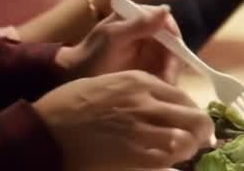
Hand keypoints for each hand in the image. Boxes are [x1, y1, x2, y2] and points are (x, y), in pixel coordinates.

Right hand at [34, 70, 213, 170]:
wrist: (42, 128)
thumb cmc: (70, 105)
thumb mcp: (109, 85)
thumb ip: (139, 92)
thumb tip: (162, 108)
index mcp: (140, 81)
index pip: (184, 97)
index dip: (193, 113)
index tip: (194, 125)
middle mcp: (146, 101)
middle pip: (194, 117)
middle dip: (201, 132)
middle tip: (199, 142)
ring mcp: (139, 127)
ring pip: (185, 139)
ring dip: (188, 148)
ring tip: (183, 154)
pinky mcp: (131, 153)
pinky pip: (165, 159)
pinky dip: (171, 162)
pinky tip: (167, 164)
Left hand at [55, 4, 182, 83]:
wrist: (73, 79)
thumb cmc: (90, 55)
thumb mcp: (112, 38)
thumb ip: (138, 25)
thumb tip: (166, 9)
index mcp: (138, 17)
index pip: (166, 23)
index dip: (174, 39)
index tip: (174, 58)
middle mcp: (146, 30)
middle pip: (172, 42)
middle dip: (173, 60)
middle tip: (168, 80)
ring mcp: (147, 48)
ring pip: (170, 58)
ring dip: (170, 72)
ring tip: (164, 88)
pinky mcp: (147, 65)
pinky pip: (163, 70)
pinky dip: (165, 79)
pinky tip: (160, 89)